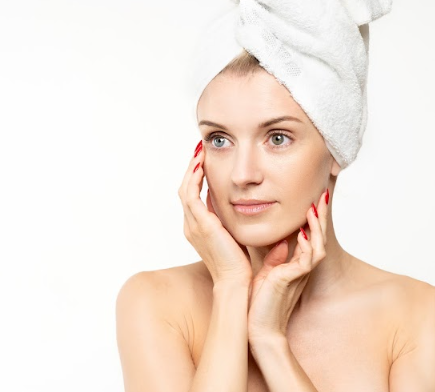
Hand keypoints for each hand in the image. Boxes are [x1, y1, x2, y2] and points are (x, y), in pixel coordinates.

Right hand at [178, 140, 251, 285]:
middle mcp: (191, 225)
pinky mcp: (200, 224)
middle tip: (199, 150)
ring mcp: (193, 225)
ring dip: (192, 168)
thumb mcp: (237, 237)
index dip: (197, 178)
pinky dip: (194, 178)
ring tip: (199, 152)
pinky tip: (202, 165)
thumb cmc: (240, 266)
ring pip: (185, 188)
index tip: (205, 162)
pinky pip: (191, 194)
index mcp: (198, 229)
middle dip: (192, 168)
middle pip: (185, 189)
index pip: (193, 197)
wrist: (237, 282)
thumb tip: (249, 205)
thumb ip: (236, 221)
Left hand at [246, 189, 328, 342]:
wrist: (258, 328)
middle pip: (318, 237)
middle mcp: (302, 268)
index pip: (308, 236)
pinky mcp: (293, 279)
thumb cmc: (261, 303)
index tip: (313, 199)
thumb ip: (276, 257)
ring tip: (314, 206)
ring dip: (316, 226)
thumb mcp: (268, 273)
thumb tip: (282, 242)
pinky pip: (307, 258)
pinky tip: (302, 231)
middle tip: (323, 194)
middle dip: (320, 215)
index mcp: (296, 265)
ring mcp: (300, 274)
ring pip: (317, 245)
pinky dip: (307, 244)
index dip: (312, 218)